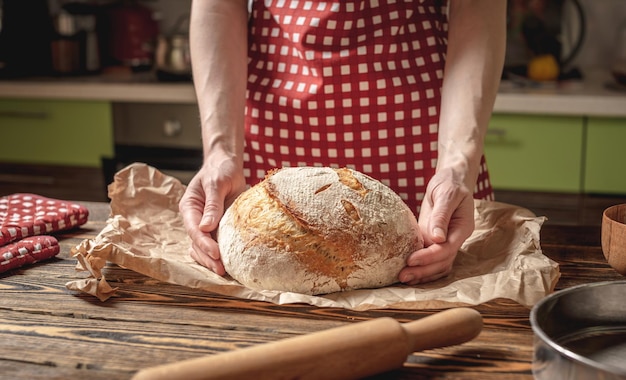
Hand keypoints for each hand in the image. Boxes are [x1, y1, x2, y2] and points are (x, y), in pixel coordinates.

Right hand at [179, 158, 245, 274]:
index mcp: (189, 207)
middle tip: (221, 269)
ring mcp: (205, 225)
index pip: (193, 229)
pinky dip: (218, 254)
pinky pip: (214, 244)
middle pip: (196, 243)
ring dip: (211, 260)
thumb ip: (212, 204)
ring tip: (224, 271)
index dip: (204, 243)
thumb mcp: (216, 183)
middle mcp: (194, 218)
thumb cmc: (220, 170)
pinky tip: (228, 263)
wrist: (228, 165)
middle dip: (208, 257)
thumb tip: (206, 227)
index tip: (216, 253)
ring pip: (202, 248)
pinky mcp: (217, 227)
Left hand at [399, 170, 474, 284]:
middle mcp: (455, 238)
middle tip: (402, 276)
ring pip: (437, 265)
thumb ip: (441, 216)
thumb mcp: (447, 194)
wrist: (450, 179)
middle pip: (441, 262)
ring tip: (402, 278)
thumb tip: (437, 238)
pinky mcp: (433, 239)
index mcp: (462, 228)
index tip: (411, 260)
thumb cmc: (450, 183)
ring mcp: (445, 241)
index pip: (446, 249)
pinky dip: (420, 268)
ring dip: (421, 274)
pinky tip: (407, 271)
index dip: (429, 257)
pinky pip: (429, 259)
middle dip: (422, 271)